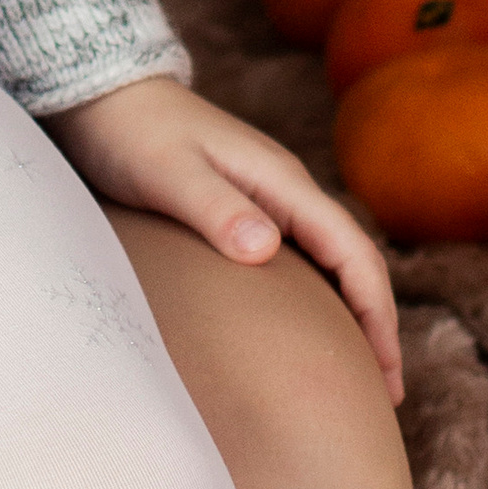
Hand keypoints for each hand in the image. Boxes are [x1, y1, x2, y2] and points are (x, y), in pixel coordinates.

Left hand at [49, 73, 403, 402]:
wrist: (102, 91)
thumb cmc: (131, 131)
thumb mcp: (168, 172)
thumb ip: (216, 208)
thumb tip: (267, 250)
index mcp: (281, 181)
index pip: (353, 251)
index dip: (376, 313)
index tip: (385, 373)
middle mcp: (285, 189)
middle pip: (352, 262)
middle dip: (376, 324)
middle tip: (385, 396)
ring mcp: (265, 198)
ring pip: (328, 263)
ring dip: (349, 316)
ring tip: (354, 377)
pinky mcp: (241, 208)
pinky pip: (296, 260)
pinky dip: (314, 301)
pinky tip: (303, 333)